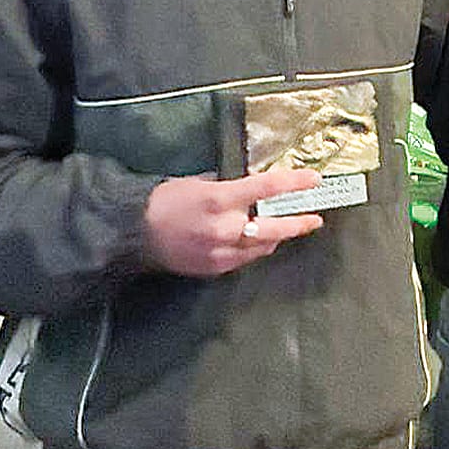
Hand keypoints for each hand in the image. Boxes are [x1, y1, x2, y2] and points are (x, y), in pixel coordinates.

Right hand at [143, 168, 323, 276]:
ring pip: (262, 246)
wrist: (134, 232)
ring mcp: (221, 252)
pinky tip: (258, 240)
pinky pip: (245, 258)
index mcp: (219, 199)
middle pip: (273, 228)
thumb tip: (255, 188)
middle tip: (314, 218)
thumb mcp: (200, 183)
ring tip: (288, 227)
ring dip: (277, 236)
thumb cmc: (166, 200)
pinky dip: (254, 248)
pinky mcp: (215, 268)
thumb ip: (230, 187)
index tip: (313, 179)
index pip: (266, 188)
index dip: (293, 183)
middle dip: (298, 223)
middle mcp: (224, 228)